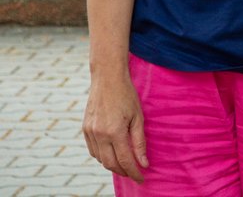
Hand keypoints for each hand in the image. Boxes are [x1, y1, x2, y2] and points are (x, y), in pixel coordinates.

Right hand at [83, 67, 146, 181]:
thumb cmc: (127, 95)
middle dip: (123, 171)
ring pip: (100, 159)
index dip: (134, 172)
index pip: (125, 160)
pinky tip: (112, 154)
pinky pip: (93, 150)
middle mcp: (99, 134)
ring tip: (125, 165)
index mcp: (114, 132)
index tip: (142, 178)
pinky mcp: (85, 129)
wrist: (107, 79)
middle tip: (135, 174)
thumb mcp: (138, 117)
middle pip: (110, 163)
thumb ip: (140, 141)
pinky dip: (102, 156)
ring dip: (112, 165)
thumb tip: (144, 163)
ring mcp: (89, 132)